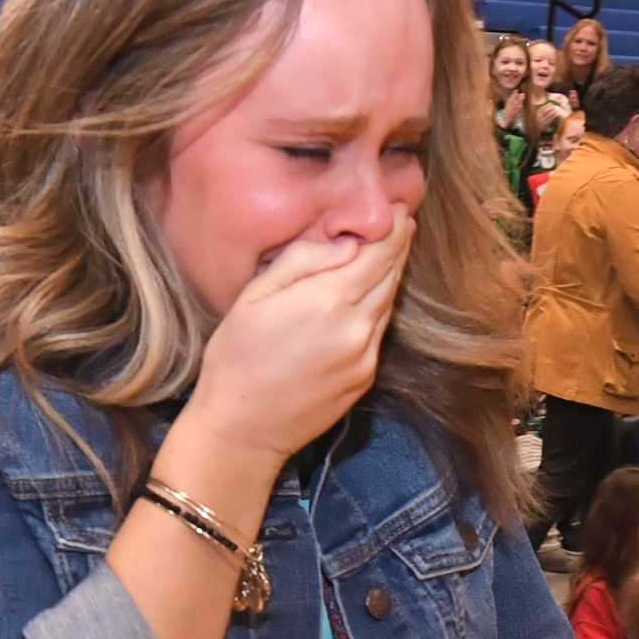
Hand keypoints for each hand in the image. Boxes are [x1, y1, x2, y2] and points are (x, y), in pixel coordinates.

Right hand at [180, 211, 416, 468]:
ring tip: (392, 252)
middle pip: (389, 276)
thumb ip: (302, 262)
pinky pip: (378, 332)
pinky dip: (379, 307)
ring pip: (387, 303)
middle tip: (402, 221)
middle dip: (398, 246)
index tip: (398, 209)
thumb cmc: (236, 359)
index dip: (391, 229)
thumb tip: (344, 242)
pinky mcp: (364, 377)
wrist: (243, 430)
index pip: (376, 254)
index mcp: (326, 300)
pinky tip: (371, 296)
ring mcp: (364, 356)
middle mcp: (355, 327)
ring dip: (392, 275)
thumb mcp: (254, 297)